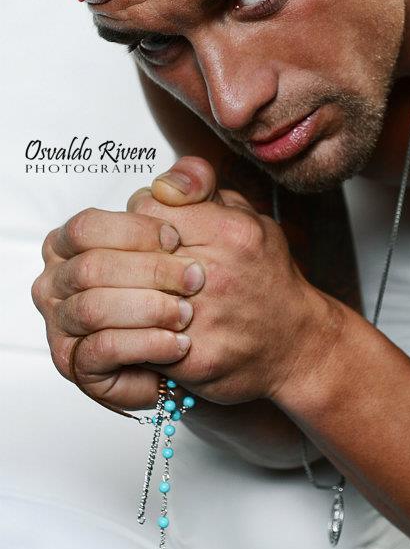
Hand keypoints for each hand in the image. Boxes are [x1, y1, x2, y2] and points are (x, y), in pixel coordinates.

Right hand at [31, 199, 205, 410]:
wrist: (212, 339)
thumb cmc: (200, 277)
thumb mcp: (208, 219)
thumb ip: (194, 185)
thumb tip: (171, 184)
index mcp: (76, 240)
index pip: (88, 226)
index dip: (133, 231)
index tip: (176, 239)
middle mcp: (58, 280)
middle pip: (91, 267)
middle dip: (150, 272)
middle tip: (196, 281)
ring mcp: (63, 324)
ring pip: (93, 309)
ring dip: (148, 309)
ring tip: (188, 315)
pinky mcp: (78, 364)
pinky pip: (102, 351)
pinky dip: (144, 345)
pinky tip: (177, 344)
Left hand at [32, 157, 342, 411]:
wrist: (297, 345)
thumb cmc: (268, 280)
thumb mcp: (249, 218)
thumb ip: (206, 190)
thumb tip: (166, 181)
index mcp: (229, 232)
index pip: (147, 207)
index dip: (140, 218)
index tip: (150, 233)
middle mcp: (216, 272)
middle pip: (131, 250)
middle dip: (125, 256)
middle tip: (136, 265)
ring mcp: (203, 317)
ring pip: (125, 297)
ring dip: (122, 296)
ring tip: (134, 296)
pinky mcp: (191, 358)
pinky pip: (135, 339)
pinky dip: (130, 332)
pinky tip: (142, 326)